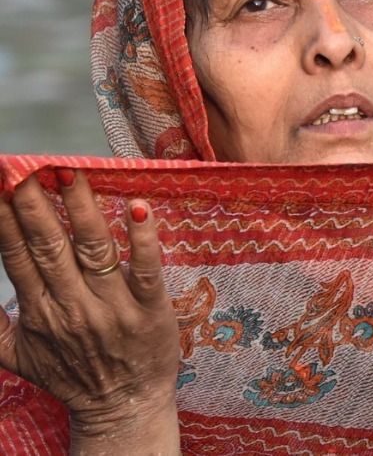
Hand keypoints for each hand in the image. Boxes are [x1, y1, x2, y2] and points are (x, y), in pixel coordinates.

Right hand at [0, 171, 179, 452]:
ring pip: (95, 251)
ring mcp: (114, 308)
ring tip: (72, 176)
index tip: (0, 184)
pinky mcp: (152, 310)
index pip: (17, 257)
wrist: (123, 407)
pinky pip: (148, 269)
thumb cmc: (72, 374)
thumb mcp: (18, 356)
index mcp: (40, 312)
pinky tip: (139, 207)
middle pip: (50, 248)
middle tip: (27, 169)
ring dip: (83, 211)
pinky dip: (143, 239)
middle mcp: (73, 307)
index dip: (6, 221)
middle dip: (35, 207)